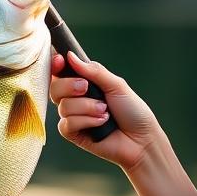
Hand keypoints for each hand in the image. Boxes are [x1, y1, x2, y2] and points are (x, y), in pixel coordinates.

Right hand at [50, 50, 162, 171]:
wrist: (141, 138)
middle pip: (55, 88)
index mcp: (85, 84)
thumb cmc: (132, 111)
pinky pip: (67, 124)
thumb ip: (94, 71)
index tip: (61, 60)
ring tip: (105, 111)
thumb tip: (71, 56)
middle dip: (69, 85)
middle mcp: (76, 99)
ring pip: (63, 106)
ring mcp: (74, 117)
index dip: (56, 65)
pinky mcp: (74, 134)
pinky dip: (86, 121)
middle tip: (86, 87)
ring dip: (87, 107)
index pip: (61, 72)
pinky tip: (101, 123)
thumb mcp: (116, 85)